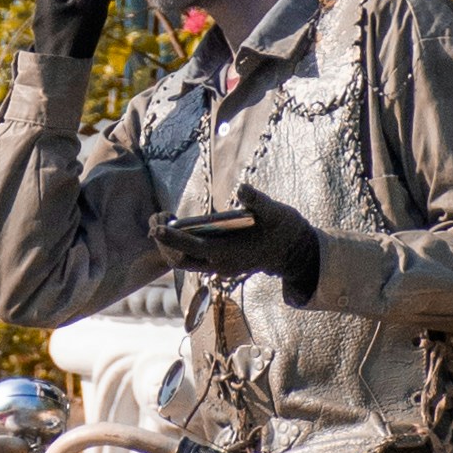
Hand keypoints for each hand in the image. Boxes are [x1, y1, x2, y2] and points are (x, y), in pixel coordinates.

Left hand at [170, 187, 320, 300]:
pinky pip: (191, 257)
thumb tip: (242, 187)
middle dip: (163, 241)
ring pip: (183, 261)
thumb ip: (257, 201)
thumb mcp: (274, 212)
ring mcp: (219, 265)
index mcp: (228, 254)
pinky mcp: (219, 261)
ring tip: (163, 218)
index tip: (157, 225)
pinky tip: (177, 225)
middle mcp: (219, 264)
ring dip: (169, 243)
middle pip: (179, 261)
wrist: (295, 250)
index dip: (172, 238)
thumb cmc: (284, 229)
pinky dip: (179, 244)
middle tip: (156, 216)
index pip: (191, 249)